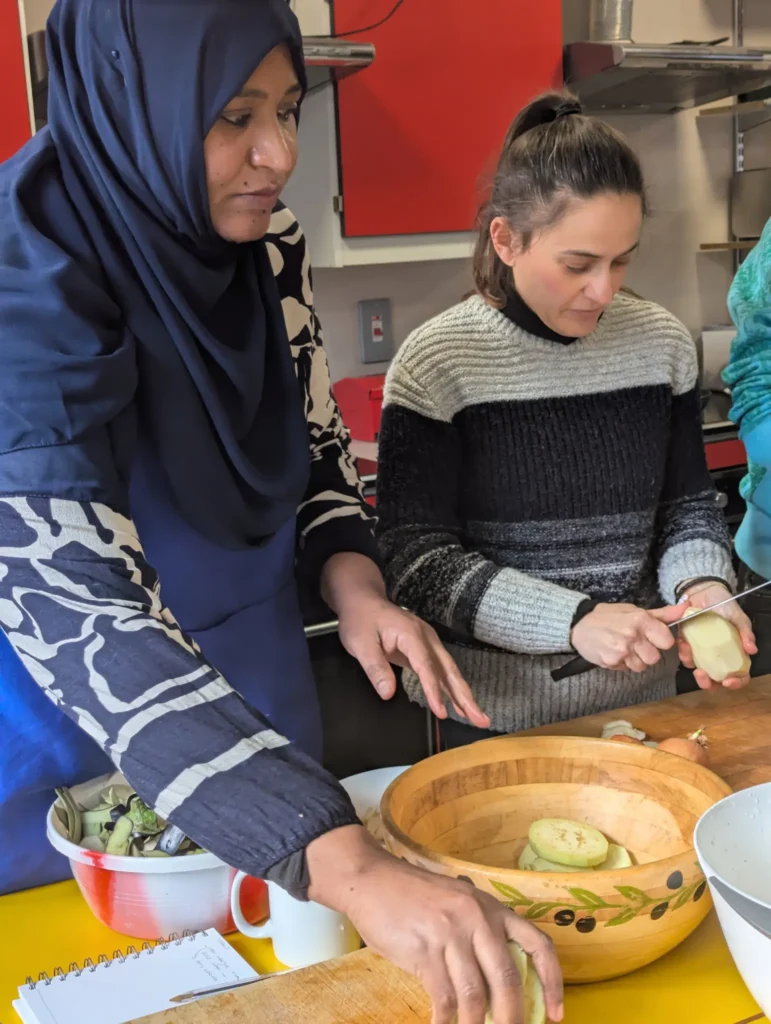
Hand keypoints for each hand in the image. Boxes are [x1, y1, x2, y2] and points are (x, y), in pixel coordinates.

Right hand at [307, 826, 563, 1023]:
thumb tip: (501, 984)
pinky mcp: (424, 950)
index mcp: (491, 907)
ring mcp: (450, 933)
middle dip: (513, 1018)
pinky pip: (444, 998)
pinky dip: (445, 1021)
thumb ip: (480, 932)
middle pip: (508, 978)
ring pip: (475, 994)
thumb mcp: (458, 903)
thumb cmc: (415, 896)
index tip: (556, 1014)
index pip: (537, 944)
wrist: (372, 879)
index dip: (553, 982)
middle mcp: (477, 918)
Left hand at [322, 553, 489, 727]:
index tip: (441, 712)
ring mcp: (428, 642)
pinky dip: (452, 688)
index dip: (434, 691)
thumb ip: (375, 668)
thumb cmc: (360, 619)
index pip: (426, 666)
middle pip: (449, 670)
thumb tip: (388, 693)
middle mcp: (426, 638)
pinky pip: (442, 670)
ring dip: (464, 695)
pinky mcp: (425, 649)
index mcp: (411, 634)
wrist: (363, 600)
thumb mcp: (360, 644)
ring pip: (450, 671)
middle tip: (480, 719)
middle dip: (465, 696)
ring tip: (478, 717)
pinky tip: (460, 704)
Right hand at [571, 602, 687, 672]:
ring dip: (634, 660)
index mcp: (641, 620)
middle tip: (634, 643)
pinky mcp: (611, 661)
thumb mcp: (634, 610)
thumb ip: (662, 614)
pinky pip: (626, 669)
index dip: (661, 641)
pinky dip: (621, 663)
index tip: (652, 637)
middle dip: (647, 653)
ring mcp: (622, 650)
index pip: (667, 641)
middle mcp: (633, 635)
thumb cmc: (608, 616)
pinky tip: (613, 652)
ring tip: (622, 648)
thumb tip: (686, 608)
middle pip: (655, 658)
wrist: (578, 624)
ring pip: (642, 666)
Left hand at [677, 582, 755, 690]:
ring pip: (696, 669)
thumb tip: (752, 650)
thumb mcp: (738, 617)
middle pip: (714, 680)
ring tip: (688, 650)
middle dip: (707, 683)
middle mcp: (717, 657)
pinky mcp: (686, 644)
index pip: (739, 675)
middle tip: (701, 674)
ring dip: (691, 665)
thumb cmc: (724, 605)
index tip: (728, 681)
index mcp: (734, 654)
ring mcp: (701, 652)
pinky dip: (682, 651)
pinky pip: (684, 654)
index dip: (736, 682)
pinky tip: (683, 643)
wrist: (704, 591)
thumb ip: (745, 632)